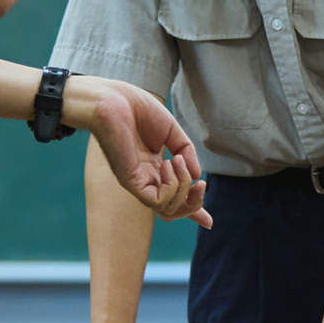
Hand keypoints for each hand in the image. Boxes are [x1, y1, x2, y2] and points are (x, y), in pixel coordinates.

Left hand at [65, 77, 211, 227]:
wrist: (114, 100)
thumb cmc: (139, 110)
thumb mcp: (172, 131)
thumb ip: (187, 152)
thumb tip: (198, 176)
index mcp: (155, 167)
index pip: (174, 195)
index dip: (193, 209)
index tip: (208, 222)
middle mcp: (147, 178)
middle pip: (172, 210)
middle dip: (193, 204)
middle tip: (201, 185)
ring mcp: (138, 181)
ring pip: (167, 208)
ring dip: (183, 187)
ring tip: (178, 160)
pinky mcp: (130, 181)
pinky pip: (157, 200)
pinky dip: (171, 185)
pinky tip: (169, 163)